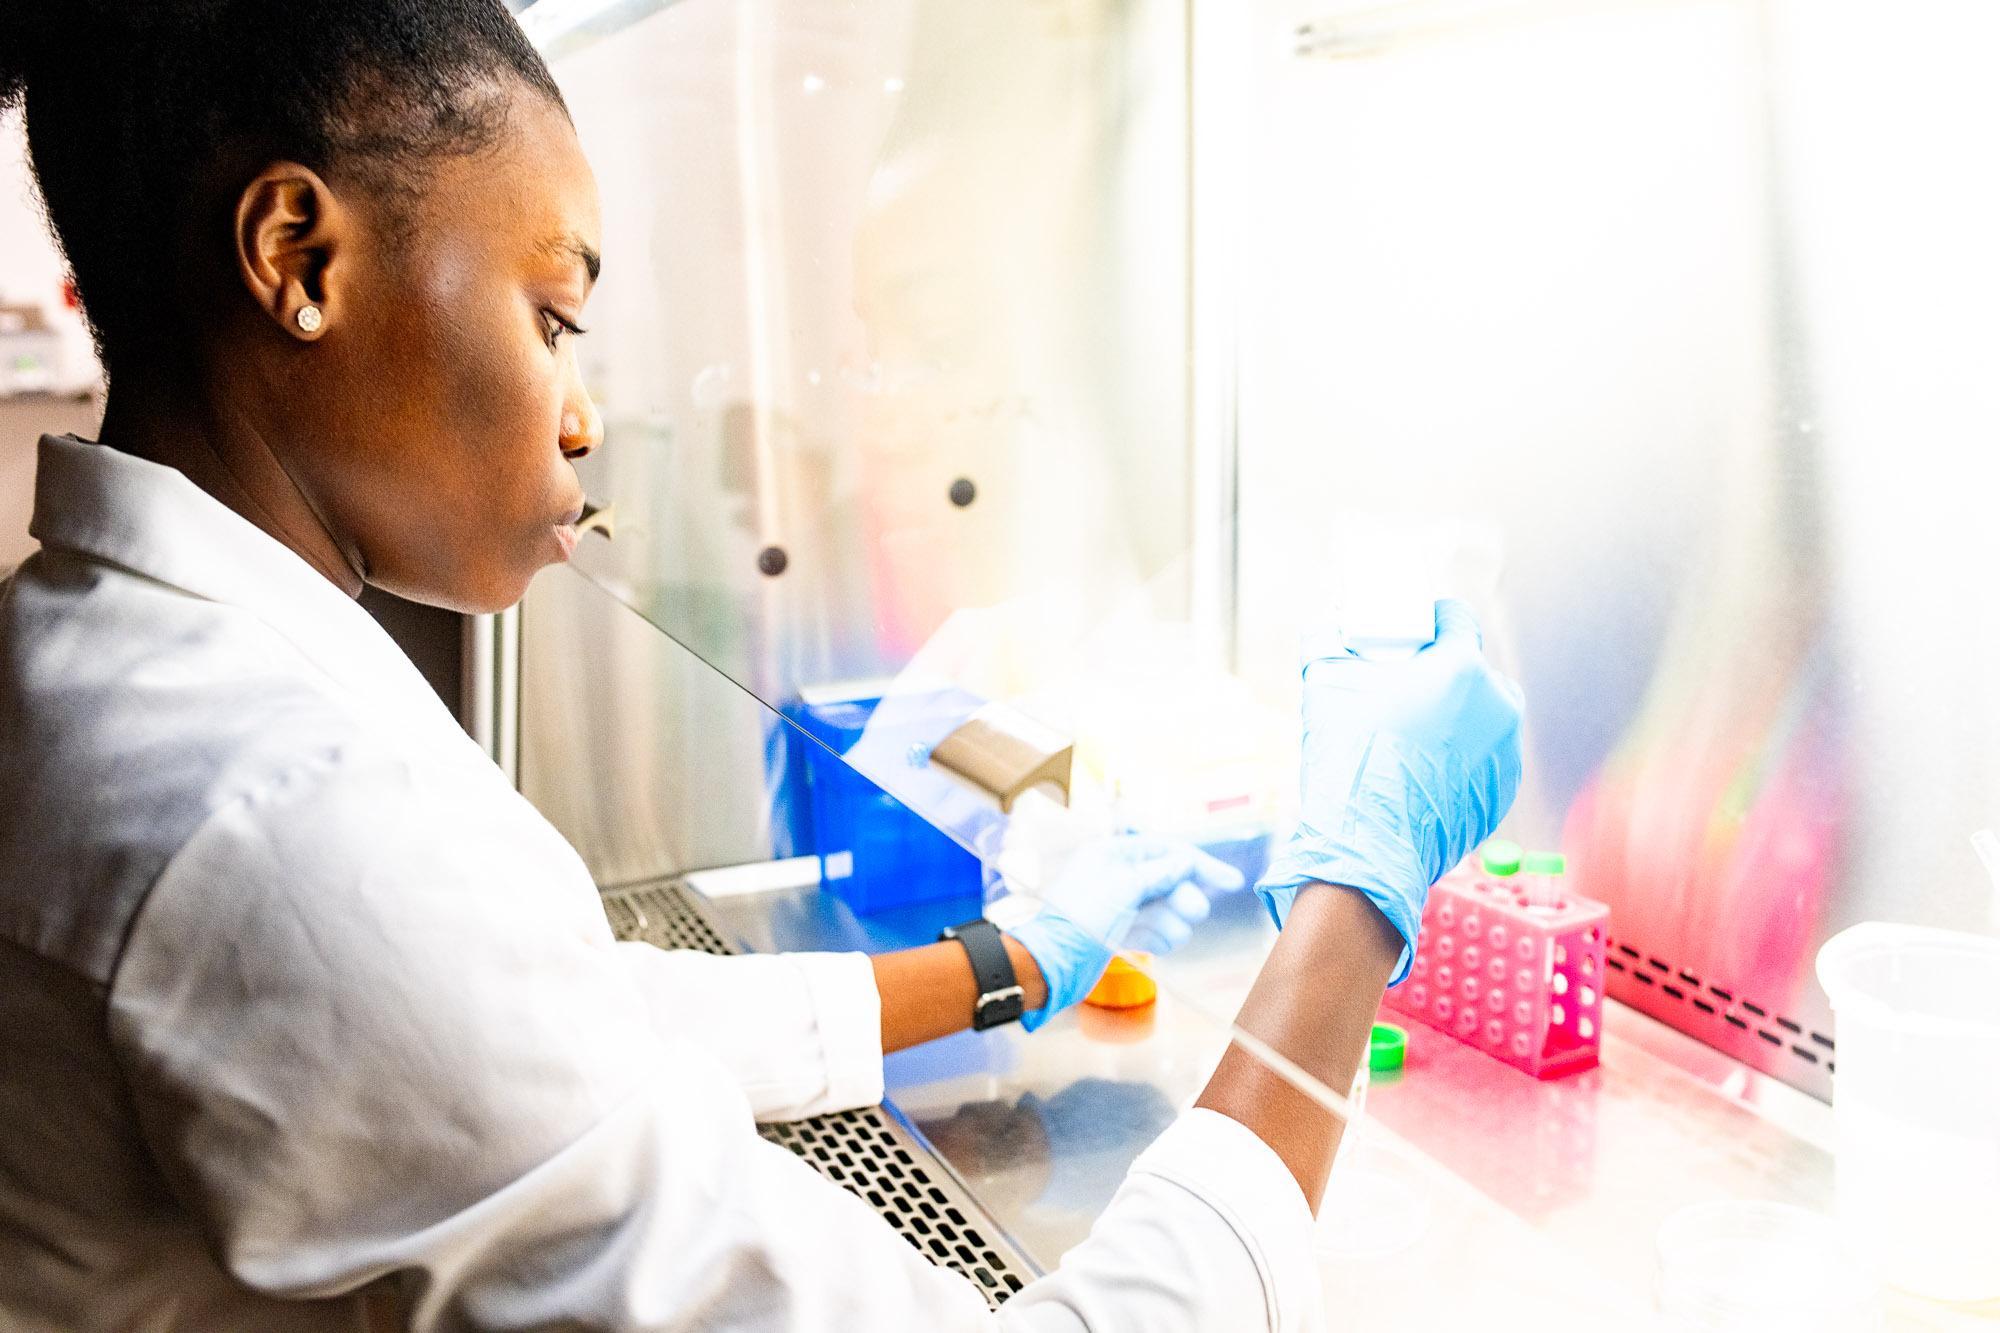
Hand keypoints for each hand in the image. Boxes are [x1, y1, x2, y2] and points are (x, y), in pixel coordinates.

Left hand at [1008, 834, 1244, 1029]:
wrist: (1053, 963)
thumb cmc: (1083, 917)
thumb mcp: (1125, 886)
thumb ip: (1159, 872)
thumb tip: (1185, 862)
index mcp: (1113, 854)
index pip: (1167, 851)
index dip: (1201, 864)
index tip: (1231, 881)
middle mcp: (1117, 875)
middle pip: (1169, 880)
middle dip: (1184, 897)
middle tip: (1194, 913)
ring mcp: (1119, 904)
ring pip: (1164, 908)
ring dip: (1174, 922)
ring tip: (1171, 936)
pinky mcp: (1119, 931)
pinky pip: (1152, 929)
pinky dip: (1161, 937)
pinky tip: (1160, 946)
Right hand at [1258, 599, 1523, 983]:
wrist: (1368, 847)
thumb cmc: (1350, 760)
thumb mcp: (1325, 685)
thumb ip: (1325, 643)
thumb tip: (1324, 626)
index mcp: (1462, 668)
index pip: (1456, 619)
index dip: (1429, 619)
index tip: (1409, 632)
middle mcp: (1498, 705)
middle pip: (1472, 670)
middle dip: (1442, 674)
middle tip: (1402, 691)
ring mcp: (1506, 752)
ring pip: (1482, 716)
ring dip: (1455, 717)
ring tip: (1410, 739)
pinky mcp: (1503, 791)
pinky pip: (1484, 759)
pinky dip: (1461, 759)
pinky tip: (1423, 773)